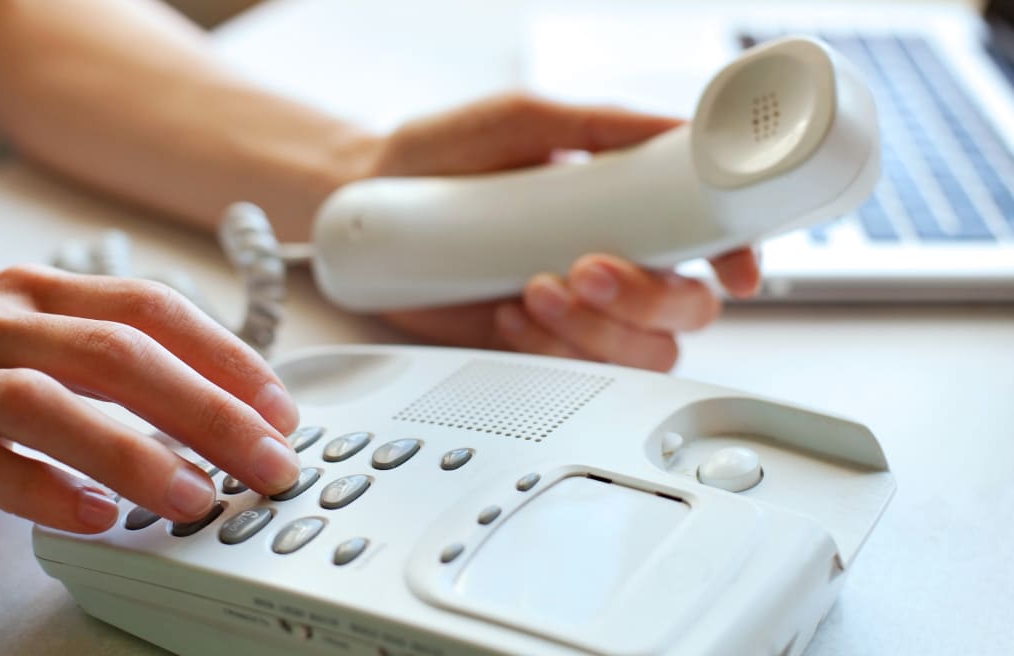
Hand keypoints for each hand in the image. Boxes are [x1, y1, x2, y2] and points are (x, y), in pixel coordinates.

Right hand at [0, 265, 300, 532]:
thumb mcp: (55, 360)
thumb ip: (127, 373)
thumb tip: (240, 413)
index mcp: (43, 295)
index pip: (152, 308)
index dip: (226, 357)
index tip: (280, 410)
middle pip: (118, 352)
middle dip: (208, 410)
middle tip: (268, 461)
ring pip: (48, 402)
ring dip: (135, 452)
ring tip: (195, 497)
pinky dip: (46, 491)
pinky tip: (97, 517)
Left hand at [361, 94, 760, 370]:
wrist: (370, 204)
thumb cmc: (445, 156)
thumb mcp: (523, 122)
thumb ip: (598, 125)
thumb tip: (672, 129)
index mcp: (626, 206)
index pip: (708, 239)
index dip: (735, 257)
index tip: (733, 270)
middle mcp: (614, 261)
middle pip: (686, 309)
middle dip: (645, 297)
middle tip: (586, 268)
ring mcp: (577, 312)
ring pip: (641, 352)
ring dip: (596, 329)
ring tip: (535, 286)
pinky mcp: (536, 346)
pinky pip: (576, 373)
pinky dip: (548, 347)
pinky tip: (508, 311)